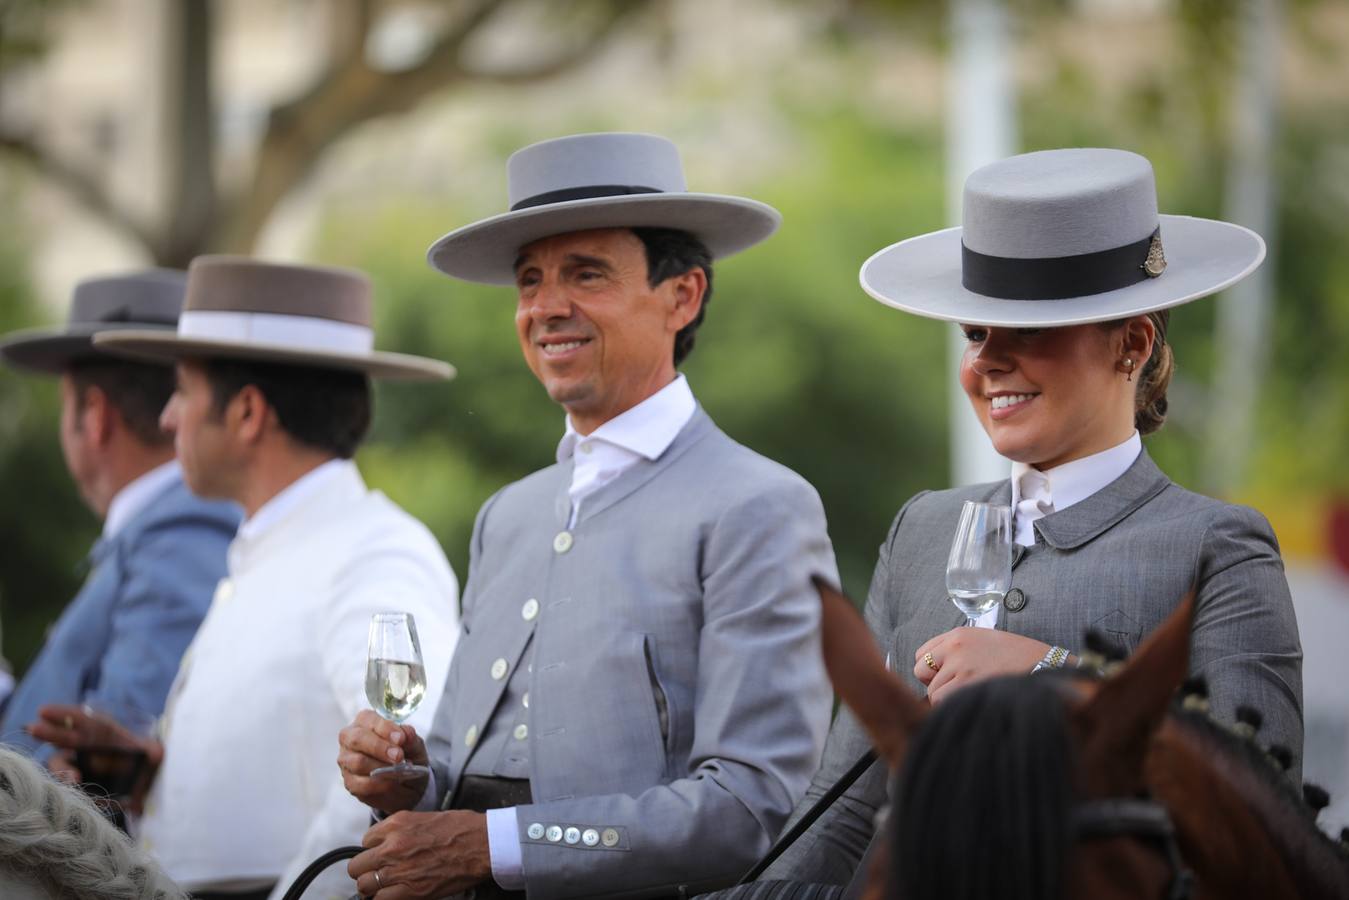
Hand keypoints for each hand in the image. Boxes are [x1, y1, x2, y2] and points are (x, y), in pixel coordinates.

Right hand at [29, 704, 162, 811]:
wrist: (143, 791)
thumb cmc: (145, 765)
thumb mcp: (153, 756)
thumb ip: (154, 753)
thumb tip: (156, 754)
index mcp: (101, 733)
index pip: (80, 719)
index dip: (62, 714)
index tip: (43, 712)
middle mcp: (86, 747)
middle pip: (63, 738)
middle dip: (49, 733)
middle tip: (33, 729)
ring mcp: (79, 766)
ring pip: (61, 764)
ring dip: (62, 769)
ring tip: (73, 778)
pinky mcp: (79, 786)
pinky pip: (67, 786)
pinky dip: (68, 788)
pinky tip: (75, 791)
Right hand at [337, 709, 429, 812]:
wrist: (409, 781)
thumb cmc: (407, 754)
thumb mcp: (414, 744)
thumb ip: (410, 738)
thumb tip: (406, 734)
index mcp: (365, 721)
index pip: (369, 719)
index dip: (385, 729)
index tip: (401, 739)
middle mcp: (350, 738)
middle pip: (357, 739)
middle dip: (380, 748)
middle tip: (398, 756)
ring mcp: (347, 761)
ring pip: (357, 762)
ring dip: (381, 767)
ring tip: (399, 771)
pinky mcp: (350, 782)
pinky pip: (361, 784)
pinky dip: (380, 785)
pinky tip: (393, 782)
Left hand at [348, 810, 490, 898]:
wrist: (482, 844)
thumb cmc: (462, 829)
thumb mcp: (425, 818)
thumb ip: (403, 831)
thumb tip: (391, 842)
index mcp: (396, 824)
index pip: (366, 840)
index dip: (374, 849)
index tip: (381, 854)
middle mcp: (392, 846)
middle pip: (358, 864)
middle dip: (366, 870)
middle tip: (376, 874)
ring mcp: (398, 869)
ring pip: (364, 884)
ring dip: (371, 887)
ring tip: (382, 888)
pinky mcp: (409, 890)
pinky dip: (383, 899)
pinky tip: (393, 896)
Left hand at [914, 629, 1049, 703]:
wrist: (1045, 665)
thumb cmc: (1016, 656)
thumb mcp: (983, 640)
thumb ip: (956, 652)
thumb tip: (932, 675)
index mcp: (958, 635)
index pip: (922, 654)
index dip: (931, 668)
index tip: (945, 676)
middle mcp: (955, 648)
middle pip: (921, 672)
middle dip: (934, 683)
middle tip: (956, 688)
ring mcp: (961, 668)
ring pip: (933, 692)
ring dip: (946, 698)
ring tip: (971, 694)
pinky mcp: (969, 686)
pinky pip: (945, 703)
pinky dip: (953, 708)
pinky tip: (972, 702)